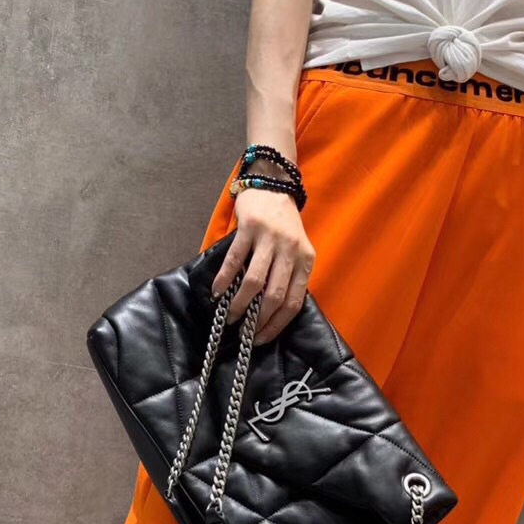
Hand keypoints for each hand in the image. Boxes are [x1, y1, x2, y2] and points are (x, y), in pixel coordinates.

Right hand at [210, 184, 315, 345]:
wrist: (273, 184)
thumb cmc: (283, 223)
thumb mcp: (296, 249)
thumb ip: (289, 274)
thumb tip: (272, 311)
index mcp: (306, 259)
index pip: (294, 301)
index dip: (277, 324)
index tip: (262, 338)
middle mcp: (291, 250)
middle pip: (275, 295)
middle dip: (258, 320)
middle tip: (244, 333)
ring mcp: (270, 239)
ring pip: (255, 282)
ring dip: (240, 304)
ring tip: (231, 317)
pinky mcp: (249, 228)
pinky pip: (235, 261)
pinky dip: (225, 280)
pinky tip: (217, 293)